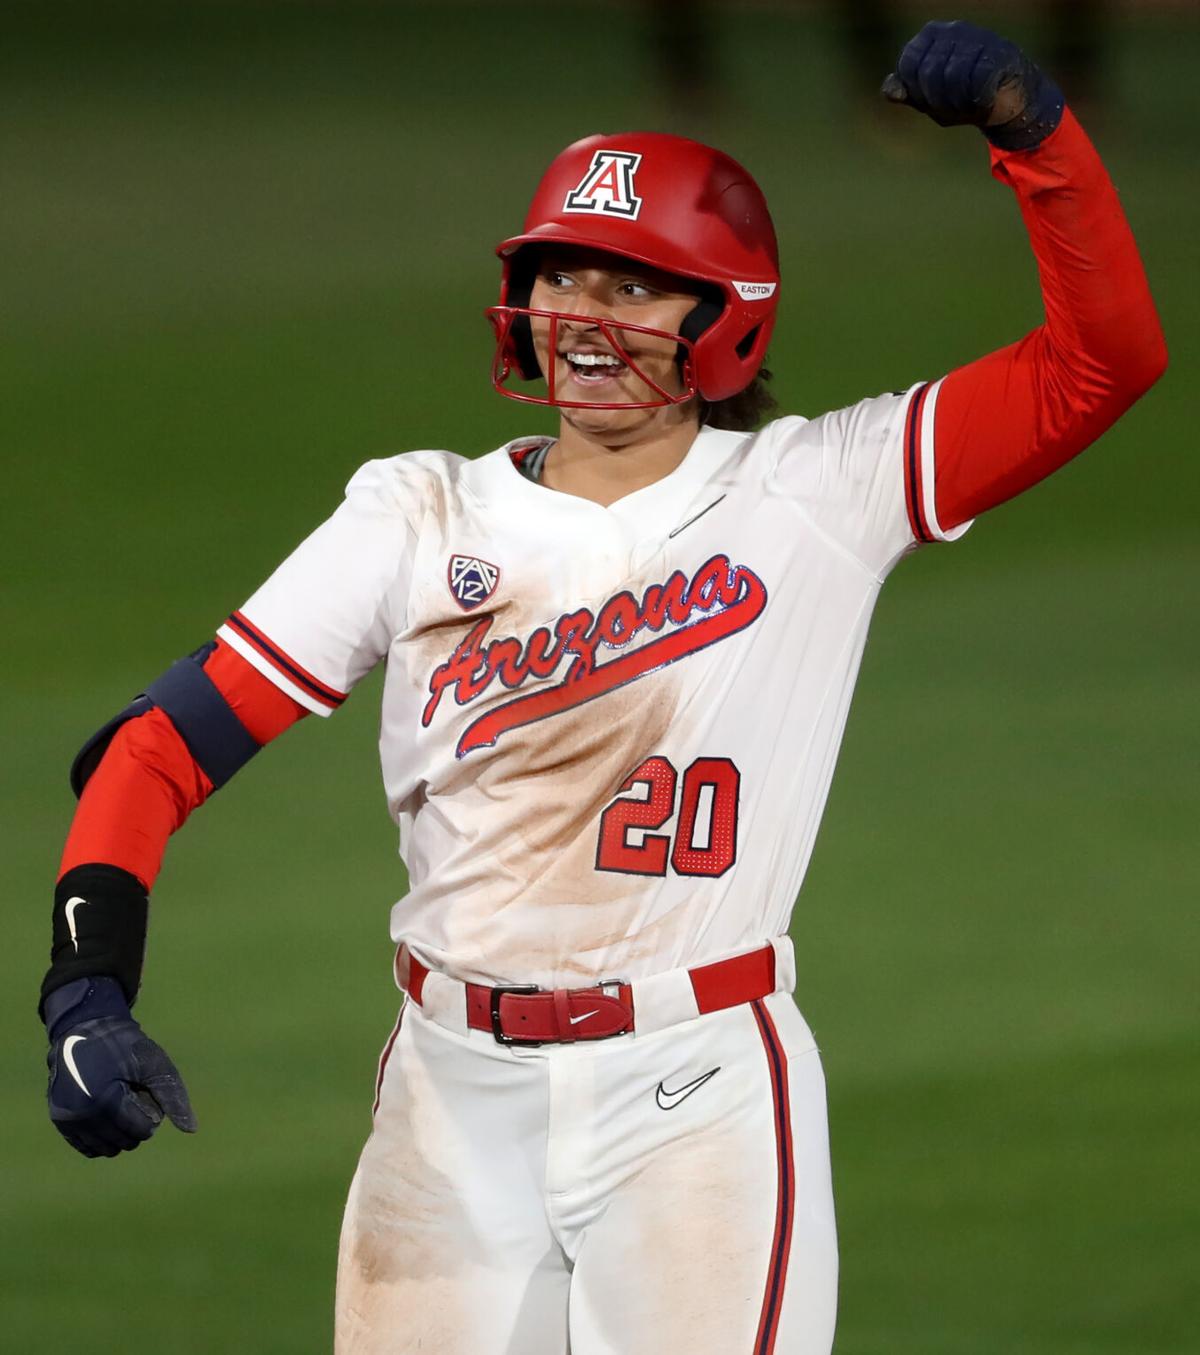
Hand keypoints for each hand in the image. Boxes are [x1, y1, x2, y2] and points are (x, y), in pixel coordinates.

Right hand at [44, 977, 196, 1157]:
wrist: (84, 1030)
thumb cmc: (125, 1046)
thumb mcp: (154, 1065)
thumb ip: (173, 1096)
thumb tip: (191, 1130)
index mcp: (103, 1102)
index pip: (142, 1130)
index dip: (152, 1109)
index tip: (144, 1088)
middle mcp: (80, 1117)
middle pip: (126, 1142)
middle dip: (137, 1121)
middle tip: (132, 1093)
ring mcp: (66, 1121)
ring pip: (107, 1149)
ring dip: (121, 1131)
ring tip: (118, 1101)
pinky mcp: (60, 1122)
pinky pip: (88, 1147)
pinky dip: (103, 1138)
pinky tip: (108, 1115)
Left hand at [881, 20, 1063, 150]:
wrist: (1007, 101)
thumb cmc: (962, 98)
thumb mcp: (928, 100)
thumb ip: (907, 94)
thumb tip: (890, 91)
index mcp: (929, 37)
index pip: (907, 67)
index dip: (917, 93)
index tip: (932, 100)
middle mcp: (952, 30)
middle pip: (929, 74)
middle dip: (939, 102)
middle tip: (955, 105)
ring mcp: (978, 37)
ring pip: (953, 78)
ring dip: (960, 104)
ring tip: (969, 103)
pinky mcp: (1000, 51)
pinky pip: (978, 83)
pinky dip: (980, 101)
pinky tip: (987, 99)